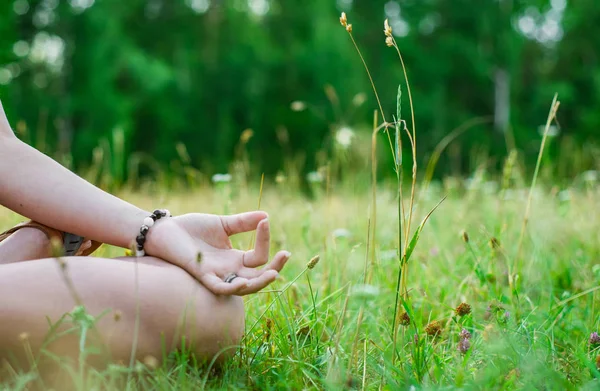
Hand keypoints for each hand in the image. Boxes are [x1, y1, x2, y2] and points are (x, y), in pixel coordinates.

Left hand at [144, 211, 289, 295]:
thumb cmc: (192, 228)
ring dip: (259, 283)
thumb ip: (243, 222)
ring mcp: (216, 275)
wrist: (165, 230)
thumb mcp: (222, 224)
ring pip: (243, 288)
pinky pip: (219, 288)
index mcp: (235, 259)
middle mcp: (228, 271)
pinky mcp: (201, 275)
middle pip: (258, 278)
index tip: (266, 221)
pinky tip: (243, 281)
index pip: (259, 257)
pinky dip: (232, 287)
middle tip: (286, 255)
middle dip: (274, 269)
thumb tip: (266, 215)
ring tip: (274, 274)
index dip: (265, 240)